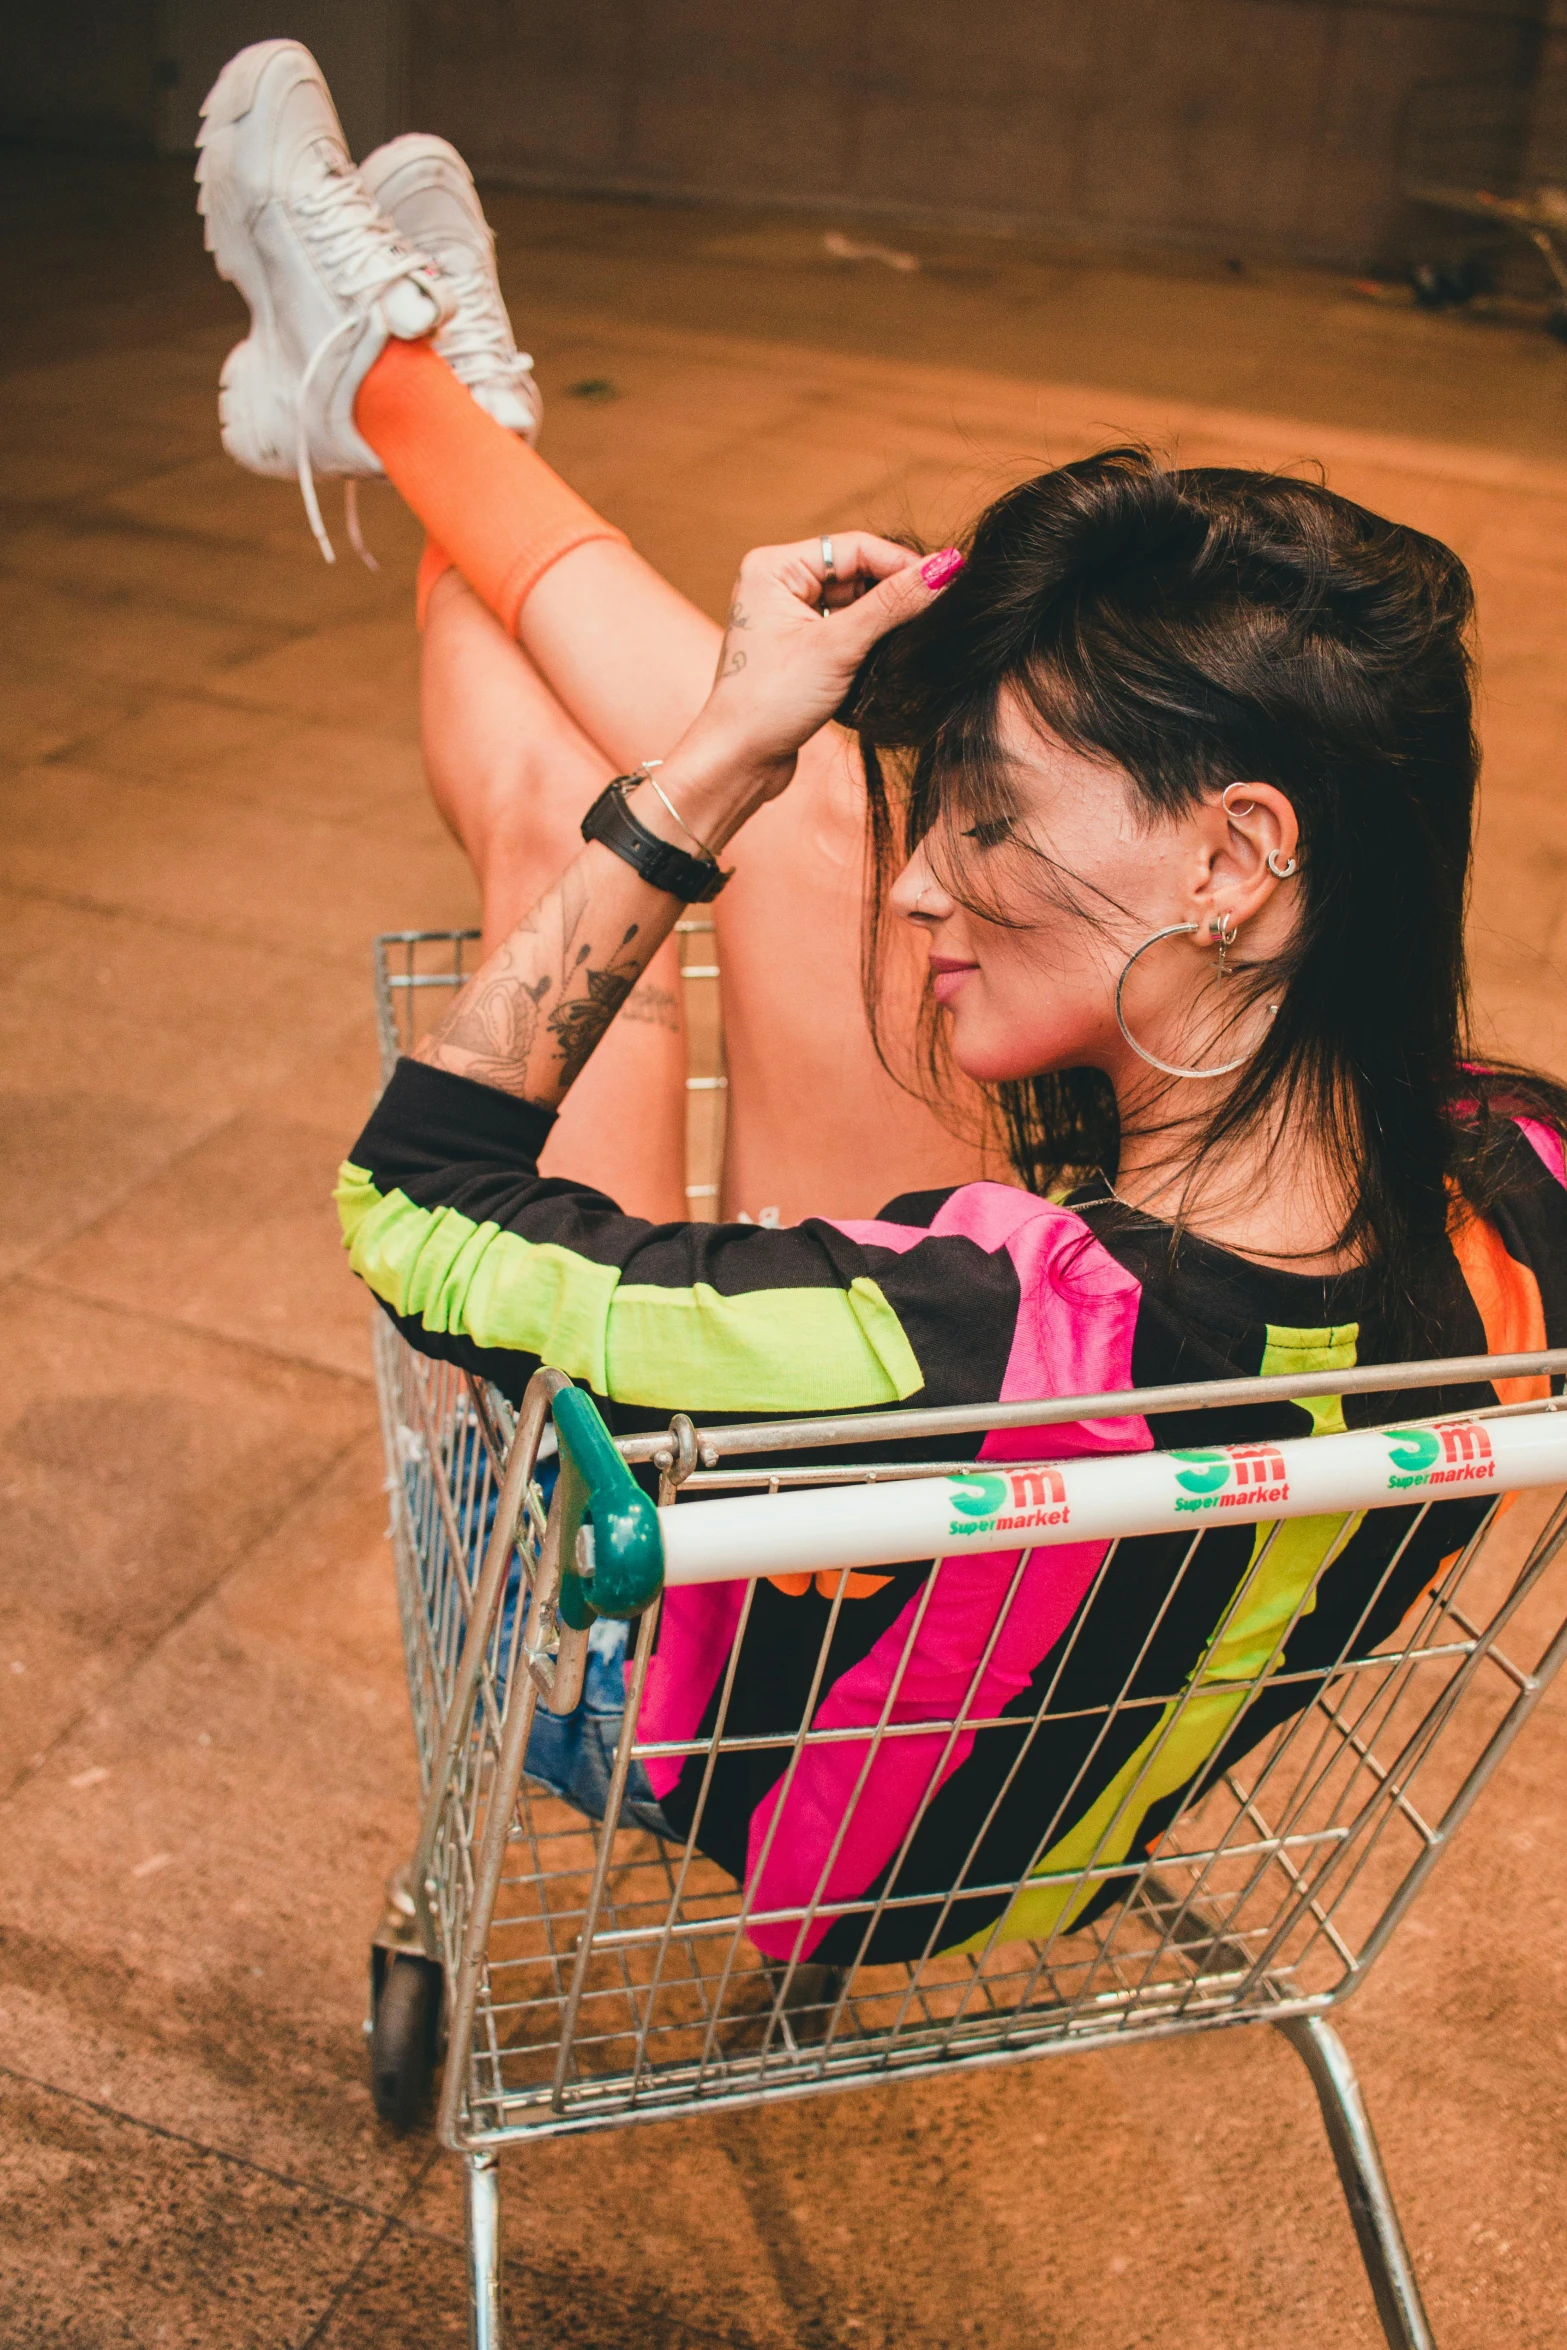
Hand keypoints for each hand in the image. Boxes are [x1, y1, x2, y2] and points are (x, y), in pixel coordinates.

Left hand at [682, 533, 962, 802]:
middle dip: (895, 593)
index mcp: (773, 567)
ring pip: (856, 604)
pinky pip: (846, 630)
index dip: (902, 563)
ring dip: (885, 620)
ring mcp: (788, 617)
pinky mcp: (800, 648)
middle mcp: (778, 584)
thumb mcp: (838, 647)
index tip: (948, 580)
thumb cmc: (770, 701)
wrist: (738, 762)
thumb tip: (946, 568)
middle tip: (940, 611)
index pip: (854, 548)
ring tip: (918, 637)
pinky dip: (871, 640)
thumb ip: (893, 605)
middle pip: (857, 573)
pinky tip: (893, 655)